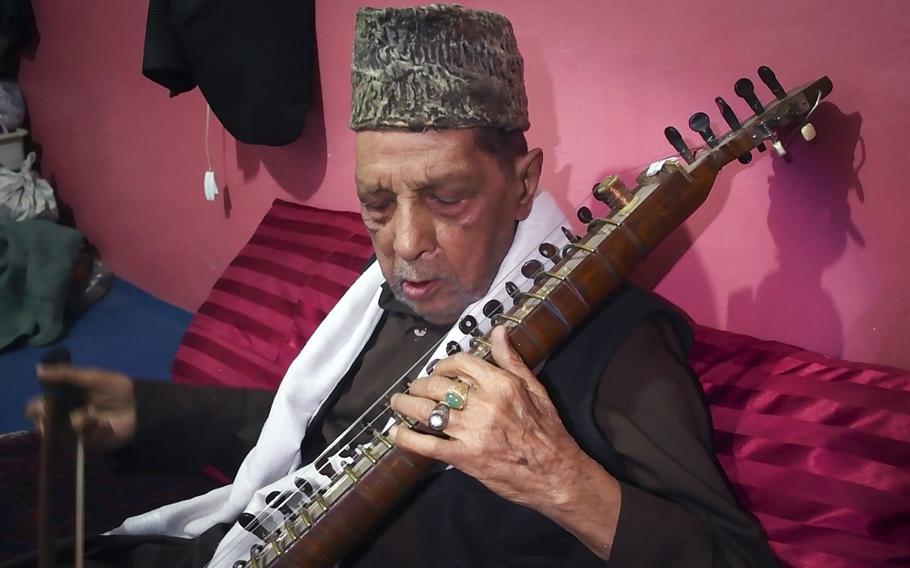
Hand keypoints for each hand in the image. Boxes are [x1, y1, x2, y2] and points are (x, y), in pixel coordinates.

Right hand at [26, 365, 136, 449]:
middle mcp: (64, 418)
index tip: (43, 408)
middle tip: (68, 414)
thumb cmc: (114, 388)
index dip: (36, 410)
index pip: (36, 408)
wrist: (138, 404)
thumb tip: (38, 370)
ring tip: (95, 414)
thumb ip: (65, 374)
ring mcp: (76, 433)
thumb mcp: (91, 377)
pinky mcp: (89, 445)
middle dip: (53, 422)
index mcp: (61, 401)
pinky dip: (96, 430)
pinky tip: (106, 424)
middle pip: (43, 426)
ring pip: (65, 433)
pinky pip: (85, 441)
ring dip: (81, 421)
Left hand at [390, 326, 601, 510]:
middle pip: (437, 385)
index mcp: (500, 384)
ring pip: (427, 411)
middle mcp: (483, 404)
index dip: (443, 364)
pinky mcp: (464, 457)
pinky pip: (427, 444)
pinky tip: (397, 433)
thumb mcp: (534, 389)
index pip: (460, 362)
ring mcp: (472, 431)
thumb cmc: (547, 431)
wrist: (555, 474)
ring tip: (399, 404)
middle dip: (420, 385)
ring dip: (406, 405)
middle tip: (415, 389)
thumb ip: (511, 360)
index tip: (438, 370)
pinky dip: (407, 438)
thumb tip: (498, 331)